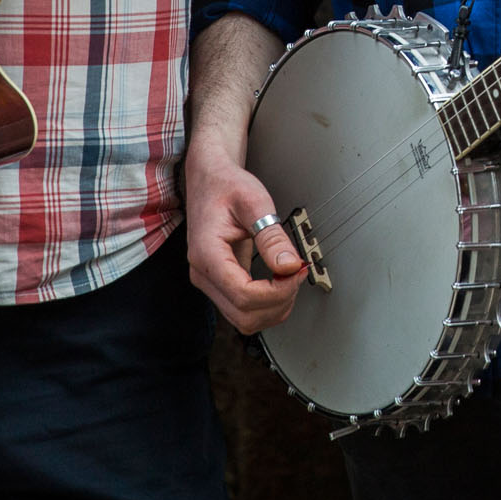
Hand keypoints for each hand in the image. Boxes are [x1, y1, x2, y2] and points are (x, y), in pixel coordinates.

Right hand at [183, 153, 307, 333]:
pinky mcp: (219, 282)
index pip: (244, 294)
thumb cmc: (227, 186)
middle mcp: (203, 274)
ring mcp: (209, 281)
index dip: (277, 291)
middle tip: (297, 275)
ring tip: (290, 279)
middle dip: (278, 302)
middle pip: (244, 315)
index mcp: (206, 254)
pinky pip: (243, 308)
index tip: (297, 272)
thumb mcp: (255, 203)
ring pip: (244, 319)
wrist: (210, 180)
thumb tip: (289, 266)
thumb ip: (272, 236)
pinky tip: (280, 283)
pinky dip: (266, 304)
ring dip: (273, 307)